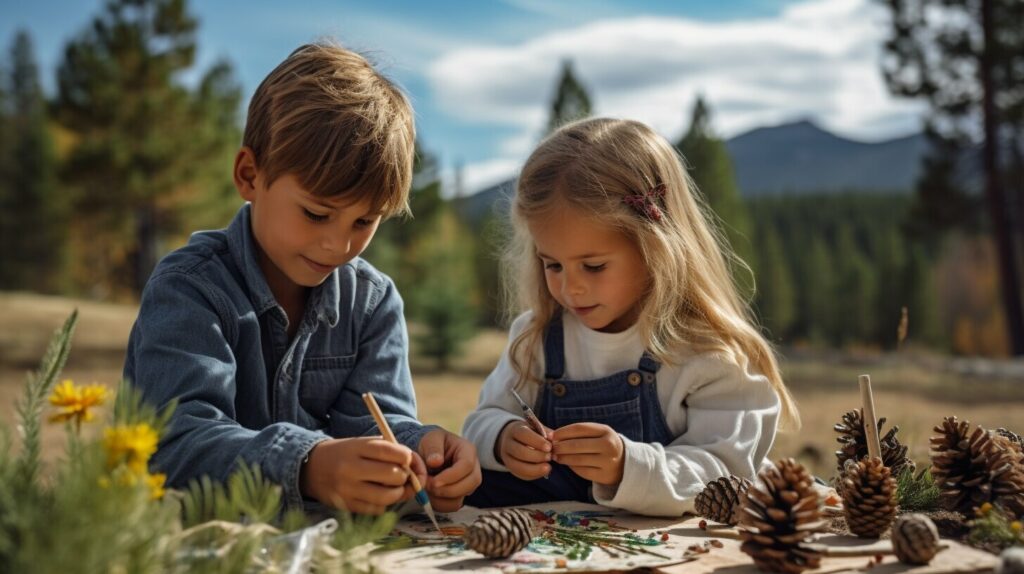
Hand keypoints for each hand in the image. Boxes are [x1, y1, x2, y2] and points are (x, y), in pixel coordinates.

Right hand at [300, 436, 426, 514]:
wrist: (310, 467)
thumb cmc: (345, 453)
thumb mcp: (362, 443)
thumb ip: (388, 451)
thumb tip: (415, 466)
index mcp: (357, 447)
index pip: (391, 452)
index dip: (408, 457)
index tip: (408, 459)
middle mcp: (351, 468)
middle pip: (393, 476)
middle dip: (404, 476)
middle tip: (401, 475)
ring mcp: (348, 489)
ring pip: (388, 496)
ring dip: (398, 493)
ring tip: (394, 487)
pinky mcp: (346, 505)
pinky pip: (377, 509)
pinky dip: (384, 504)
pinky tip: (380, 495)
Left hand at [418, 428, 482, 512]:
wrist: (430, 452)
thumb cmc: (432, 443)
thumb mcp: (431, 439)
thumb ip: (433, 448)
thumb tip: (435, 462)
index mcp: (468, 451)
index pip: (467, 465)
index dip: (450, 476)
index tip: (433, 481)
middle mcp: (473, 468)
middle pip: (470, 484)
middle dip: (447, 490)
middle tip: (427, 485)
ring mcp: (467, 484)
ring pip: (461, 498)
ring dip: (440, 498)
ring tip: (426, 489)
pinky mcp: (459, 495)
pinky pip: (452, 505)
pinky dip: (439, 504)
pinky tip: (429, 495)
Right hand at [497, 420, 552, 480]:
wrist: (514, 439)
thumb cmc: (530, 433)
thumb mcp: (536, 428)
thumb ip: (546, 433)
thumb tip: (554, 440)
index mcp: (515, 430)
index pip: (524, 434)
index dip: (537, 442)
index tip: (549, 447)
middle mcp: (508, 444)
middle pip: (519, 452)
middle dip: (537, 456)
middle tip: (549, 457)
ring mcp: (507, 457)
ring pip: (518, 466)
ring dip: (535, 469)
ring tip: (548, 467)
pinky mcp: (510, 468)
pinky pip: (520, 474)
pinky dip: (533, 475)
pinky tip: (544, 471)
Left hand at [551, 422, 624, 486]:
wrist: (625, 463)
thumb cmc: (604, 444)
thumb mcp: (598, 433)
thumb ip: (580, 433)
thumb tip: (554, 436)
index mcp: (606, 431)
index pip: (579, 429)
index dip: (562, 432)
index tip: (551, 435)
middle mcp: (608, 446)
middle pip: (576, 445)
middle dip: (560, 446)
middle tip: (550, 448)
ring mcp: (607, 462)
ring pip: (577, 459)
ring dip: (562, 458)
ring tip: (555, 456)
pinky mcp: (604, 475)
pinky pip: (582, 471)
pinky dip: (571, 467)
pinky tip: (567, 463)